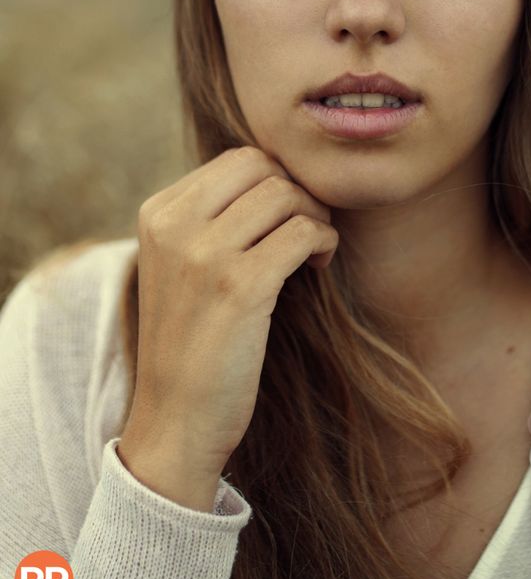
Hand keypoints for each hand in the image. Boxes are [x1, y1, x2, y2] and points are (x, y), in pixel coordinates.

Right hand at [117, 146, 337, 500]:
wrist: (176, 418)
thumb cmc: (193, 338)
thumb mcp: (181, 263)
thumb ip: (213, 215)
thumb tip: (280, 172)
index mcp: (158, 213)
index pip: (239, 160)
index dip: (277, 181)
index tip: (287, 216)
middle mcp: (175, 225)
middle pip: (264, 168)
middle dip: (298, 192)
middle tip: (308, 228)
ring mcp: (204, 254)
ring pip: (286, 196)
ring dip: (315, 216)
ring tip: (314, 249)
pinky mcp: (240, 286)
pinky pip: (303, 233)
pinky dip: (323, 242)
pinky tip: (319, 266)